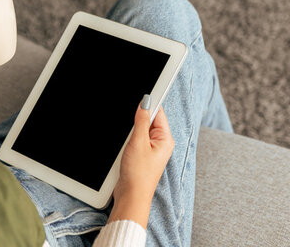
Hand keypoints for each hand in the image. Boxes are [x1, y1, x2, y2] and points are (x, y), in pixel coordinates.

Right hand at [107, 94, 174, 227]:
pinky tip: (124, 144)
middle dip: (137, 117)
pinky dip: (129, 138)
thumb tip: (145, 102)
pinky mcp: (141, 155)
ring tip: (128, 141)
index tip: (140, 93)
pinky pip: (136, 139)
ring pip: (140, 129)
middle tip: (130, 126)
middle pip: (149, 119)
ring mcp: (151, 149)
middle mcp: (160, 143)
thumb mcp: (138, 142)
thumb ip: (141, 120)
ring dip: (132, 129)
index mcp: (165, 138)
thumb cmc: (138, 174)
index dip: (148, 102)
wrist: (131, 196)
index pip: (158, 112)